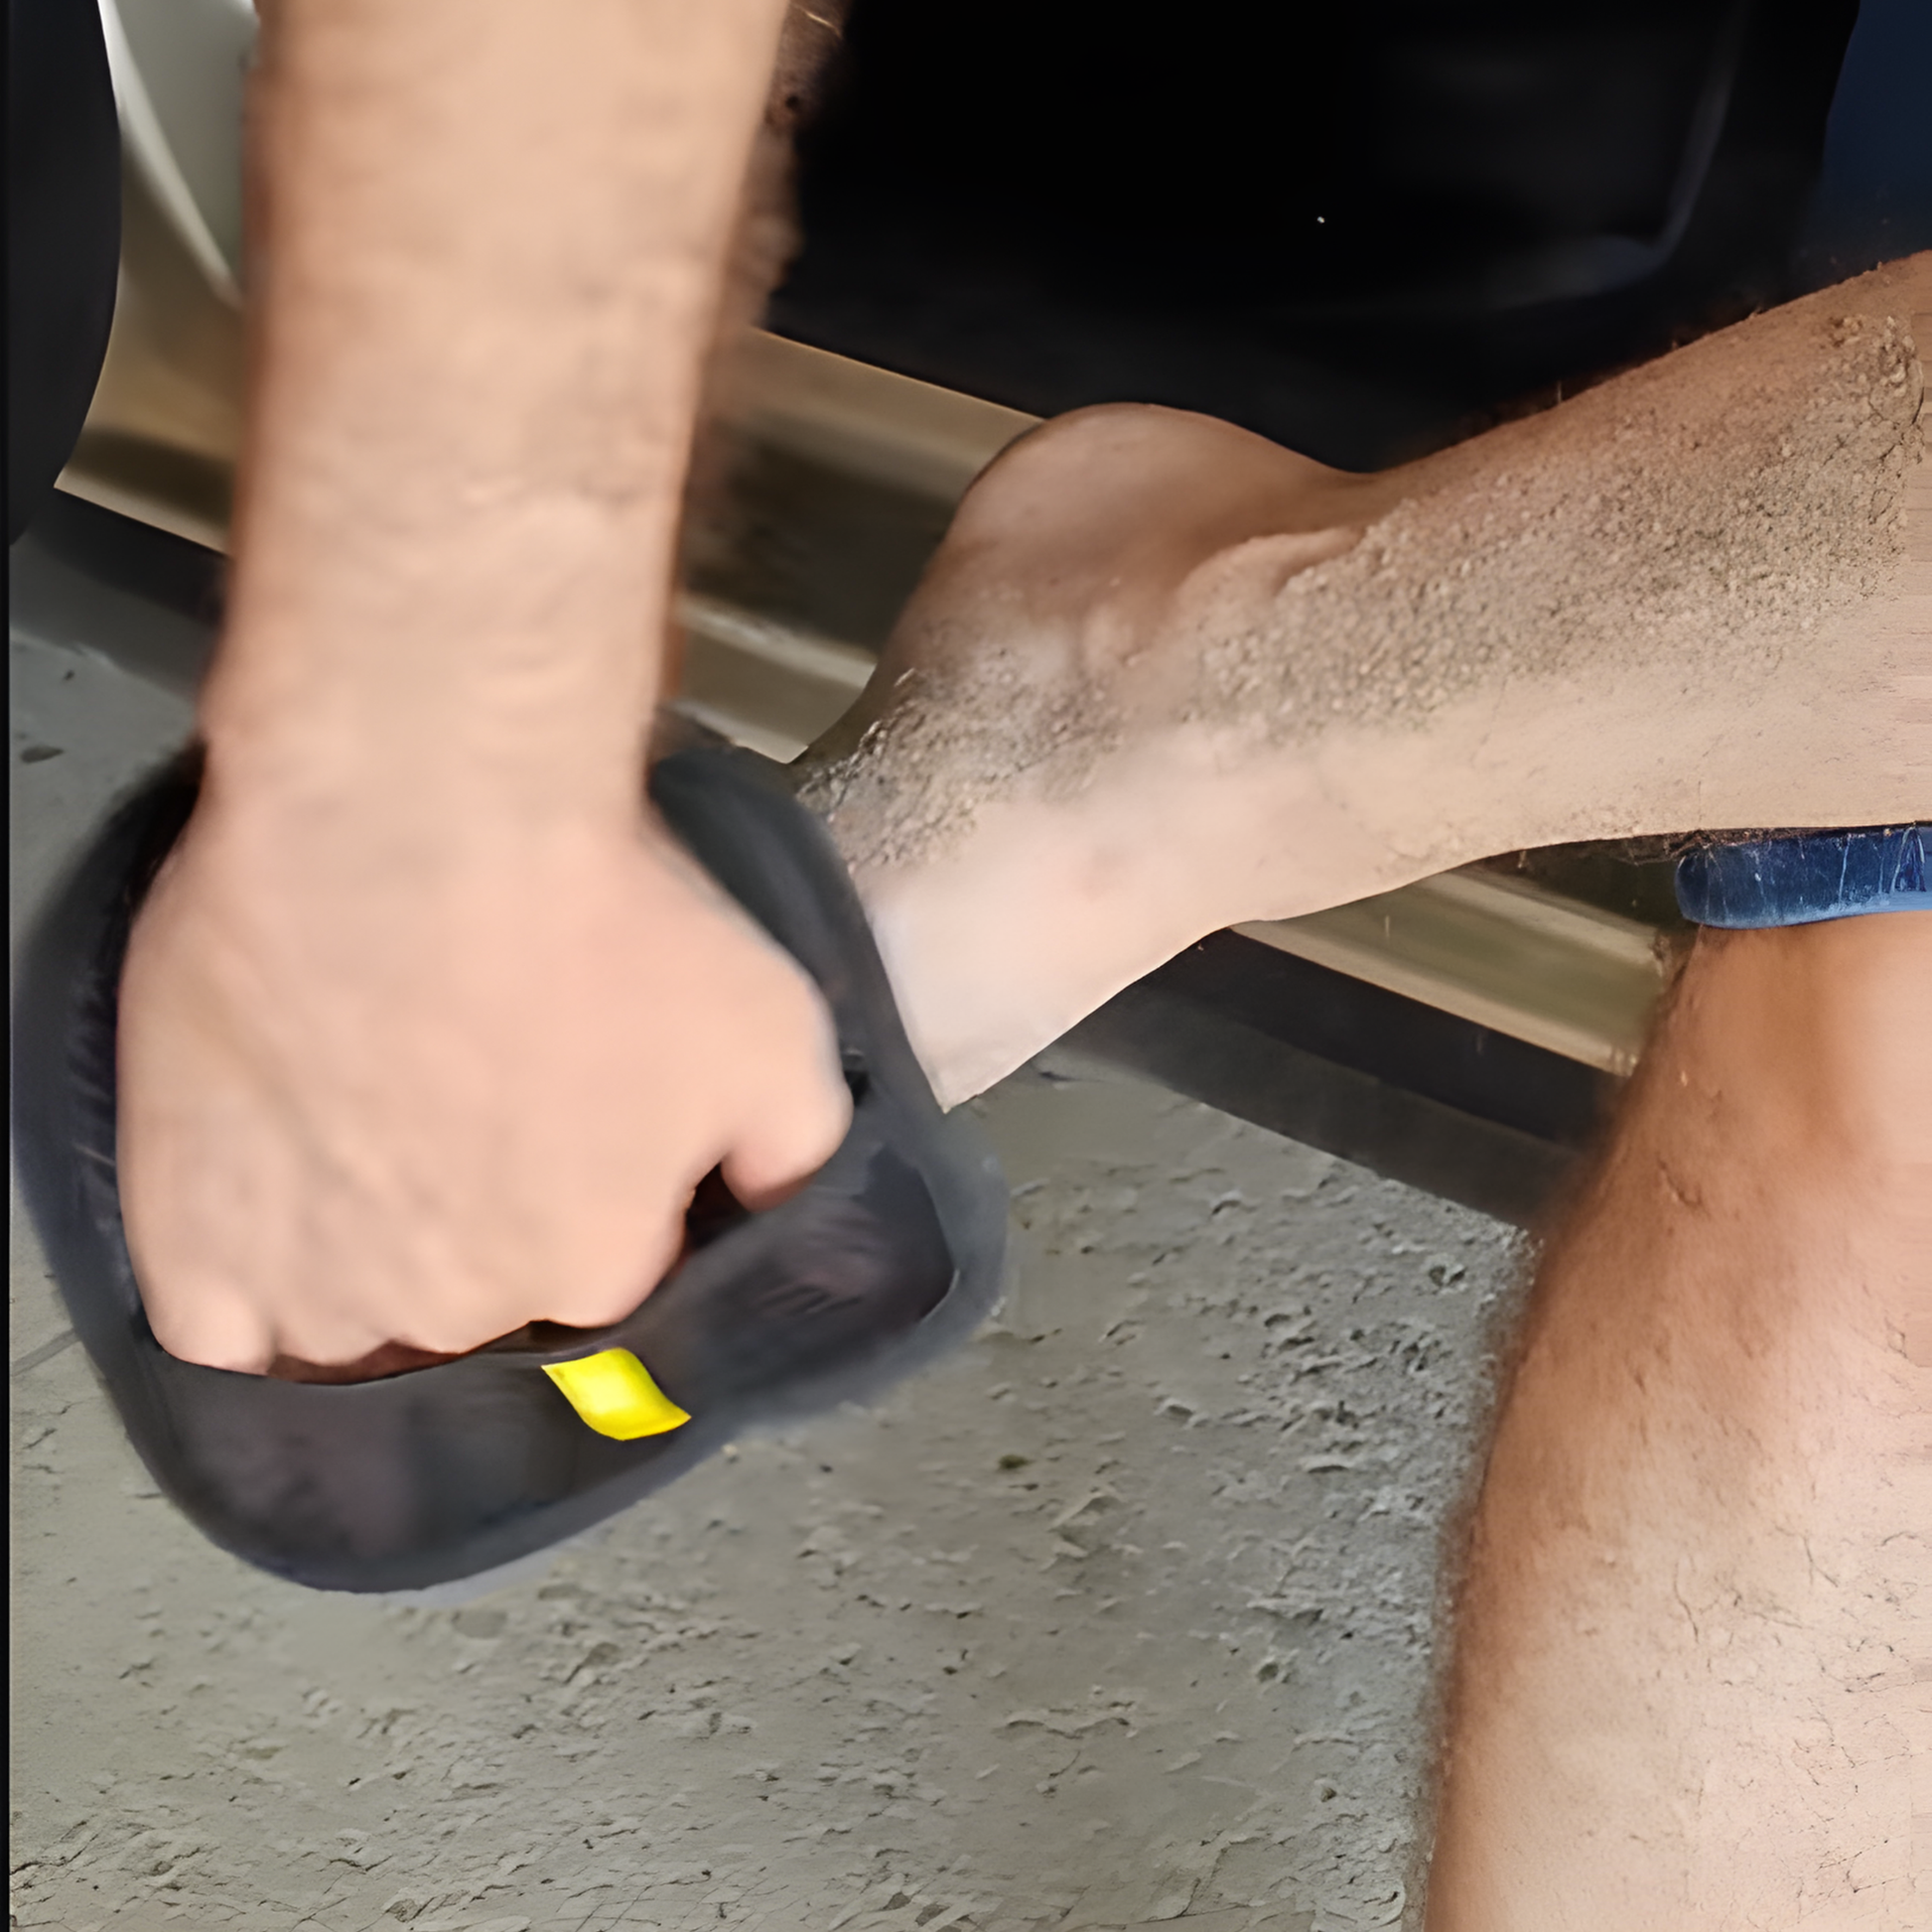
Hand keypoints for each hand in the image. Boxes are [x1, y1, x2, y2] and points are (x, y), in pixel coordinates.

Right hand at [116, 775, 851, 1374]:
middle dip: (489, 1230)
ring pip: (351, 1333)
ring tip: (368, 1147)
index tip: (581, 1135)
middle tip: (472, 1108)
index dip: (600, 1208)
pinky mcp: (191, 1238)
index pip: (608, 1285)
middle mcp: (459, 1313)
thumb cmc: (598, 911)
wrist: (415, 812)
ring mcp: (317, 1289)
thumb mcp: (777, 1031)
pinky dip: (242, 1308)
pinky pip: (214, 1336)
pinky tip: (264, 1242)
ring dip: (365, 1268)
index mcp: (598, 1272)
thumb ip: (796, 1154)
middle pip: (479, 1309)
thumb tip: (785, 1218)